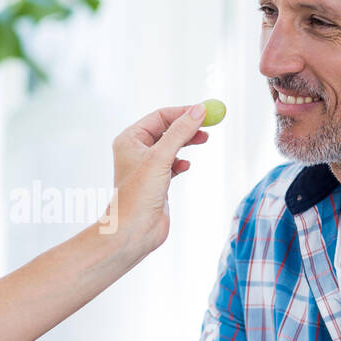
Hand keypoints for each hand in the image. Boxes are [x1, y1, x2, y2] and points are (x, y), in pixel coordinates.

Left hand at [106, 104, 208, 257]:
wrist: (134, 231)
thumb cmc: (138, 195)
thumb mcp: (161, 157)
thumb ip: (180, 132)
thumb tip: (199, 110)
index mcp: (130, 139)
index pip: (159, 117)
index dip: (183, 112)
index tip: (206, 111)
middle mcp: (136, 151)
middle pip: (167, 129)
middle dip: (188, 126)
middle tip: (210, 124)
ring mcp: (146, 167)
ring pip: (171, 146)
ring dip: (187, 142)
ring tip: (204, 140)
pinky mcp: (156, 182)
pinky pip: (172, 163)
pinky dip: (182, 162)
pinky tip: (186, 167)